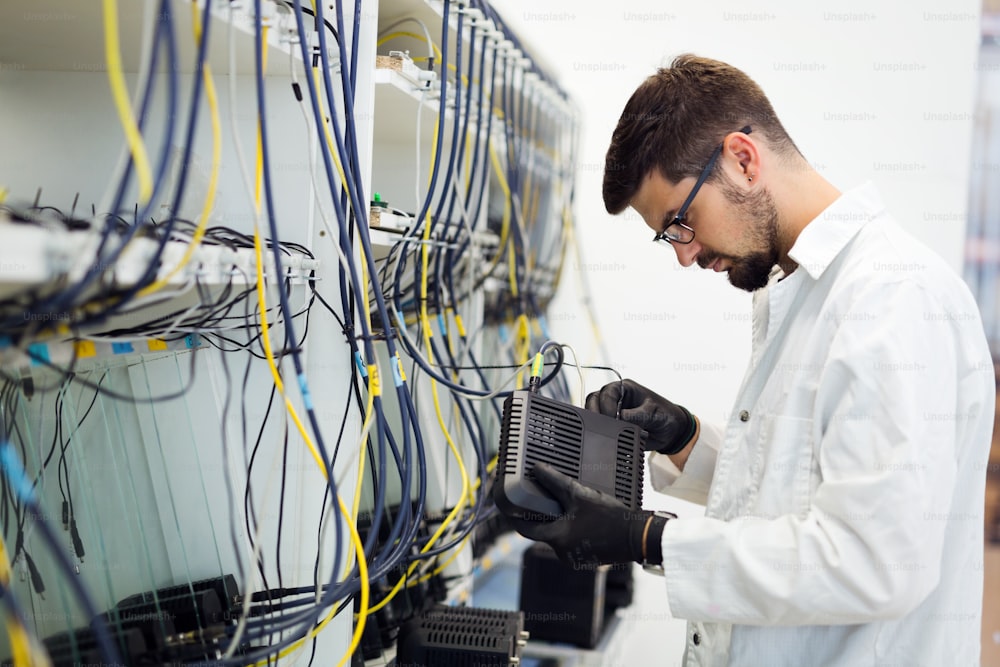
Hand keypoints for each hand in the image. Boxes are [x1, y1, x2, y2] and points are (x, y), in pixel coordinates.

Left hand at [505, 463, 649, 567]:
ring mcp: (575, 557)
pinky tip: (581, 518)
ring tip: (567, 506)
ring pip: (559, 536)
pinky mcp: (587, 557)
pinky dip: (572, 530)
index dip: (515, 518)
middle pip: (543, 531)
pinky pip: (572, 541)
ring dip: (560, 522)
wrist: (636, 535)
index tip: (509, 509)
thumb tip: (538, 469)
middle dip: (543, 516)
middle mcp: (563, 552)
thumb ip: (555, 482)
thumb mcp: (579, 495)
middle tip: (543, 500)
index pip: (525, 530)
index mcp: (557, 538)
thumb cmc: (610, 518)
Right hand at [585, 379, 696, 454]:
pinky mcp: (613, 426)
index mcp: (625, 388)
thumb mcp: (652, 413)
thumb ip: (636, 416)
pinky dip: (600, 433)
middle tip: (602, 426)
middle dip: (595, 413)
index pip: (607, 393)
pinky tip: (606, 438)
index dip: (606, 405)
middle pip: (594, 401)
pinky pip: (600, 427)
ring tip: (604, 433)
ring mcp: (613, 412)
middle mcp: (616, 398)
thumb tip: (619, 420)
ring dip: (596, 423)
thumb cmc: (665, 415)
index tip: (612, 418)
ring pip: (594, 414)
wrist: (672, 431)